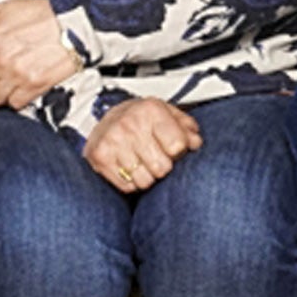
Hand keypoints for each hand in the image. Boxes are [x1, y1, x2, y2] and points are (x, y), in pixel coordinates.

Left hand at [0, 0, 82, 110]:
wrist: (74, 25)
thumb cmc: (43, 15)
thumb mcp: (5, 9)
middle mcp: (0, 61)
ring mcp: (17, 76)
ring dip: (1, 90)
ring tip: (10, 79)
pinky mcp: (34, 86)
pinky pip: (15, 103)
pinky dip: (18, 97)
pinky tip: (22, 85)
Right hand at [83, 98, 201, 193]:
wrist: (105, 119)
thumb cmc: (141, 119)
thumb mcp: (167, 114)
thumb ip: (186, 127)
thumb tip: (196, 143)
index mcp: (151, 110)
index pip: (177, 146)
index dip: (179, 152)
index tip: (174, 149)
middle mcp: (130, 125)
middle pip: (162, 168)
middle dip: (163, 166)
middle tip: (156, 157)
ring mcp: (113, 142)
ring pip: (145, 181)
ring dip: (147, 176)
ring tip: (142, 162)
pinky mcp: (100, 158)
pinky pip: (128, 187)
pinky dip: (132, 182)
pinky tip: (129, 167)